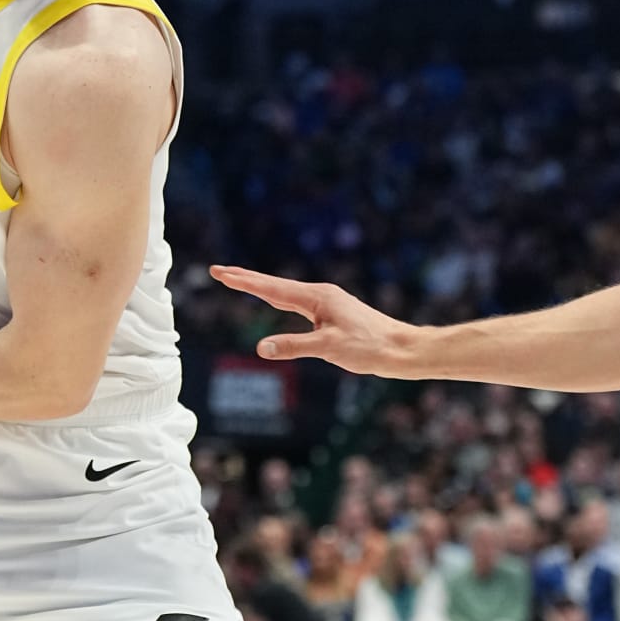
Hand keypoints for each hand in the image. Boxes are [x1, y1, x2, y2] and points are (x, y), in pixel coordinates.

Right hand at [209, 265, 414, 374]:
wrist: (401, 349)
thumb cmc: (370, 348)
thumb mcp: (329, 348)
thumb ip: (293, 346)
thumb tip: (260, 347)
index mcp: (317, 297)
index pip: (271, 289)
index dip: (243, 282)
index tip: (220, 273)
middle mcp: (320, 294)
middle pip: (274, 285)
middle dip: (245, 279)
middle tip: (218, 271)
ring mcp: (326, 302)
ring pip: (284, 292)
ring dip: (259, 287)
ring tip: (238, 281)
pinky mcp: (331, 312)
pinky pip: (295, 301)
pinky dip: (276, 297)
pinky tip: (275, 300)